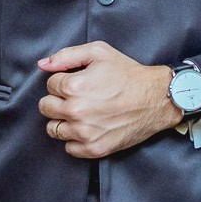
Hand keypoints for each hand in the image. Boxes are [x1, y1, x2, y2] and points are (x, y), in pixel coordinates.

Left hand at [37, 42, 179, 158]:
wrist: (157, 99)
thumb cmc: (129, 75)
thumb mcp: (99, 53)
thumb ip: (67, 56)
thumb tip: (43, 64)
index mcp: (74, 86)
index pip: (50, 85)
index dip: (63, 81)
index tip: (78, 83)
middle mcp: (76, 111)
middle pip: (46, 108)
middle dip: (58, 100)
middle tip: (78, 98)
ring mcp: (85, 132)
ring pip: (54, 129)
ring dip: (64, 121)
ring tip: (82, 113)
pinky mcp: (94, 148)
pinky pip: (69, 148)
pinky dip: (75, 139)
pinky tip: (89, 127)